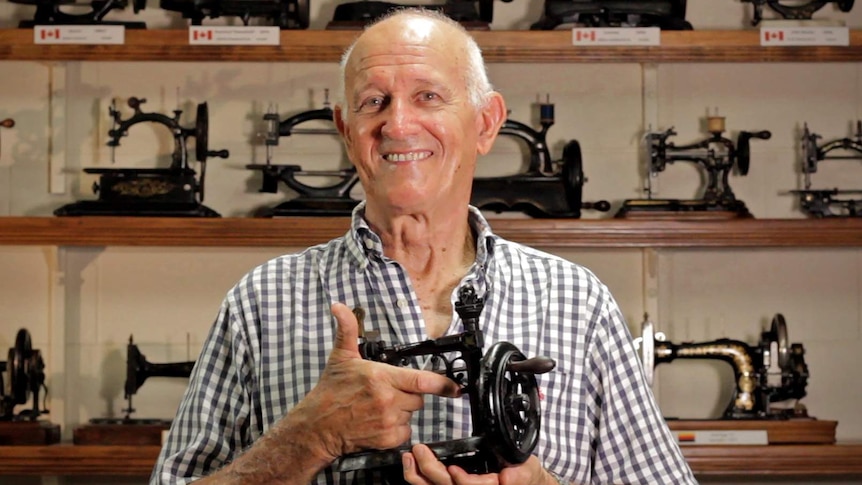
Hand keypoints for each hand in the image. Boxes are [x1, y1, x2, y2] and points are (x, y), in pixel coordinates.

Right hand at [289, 303, 461, 461]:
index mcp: (380, 377)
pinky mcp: (387, 438)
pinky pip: (405, 431)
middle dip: (408, 393)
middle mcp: (387, 399)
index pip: (421, 380)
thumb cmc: (331, 392)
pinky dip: (397, 428)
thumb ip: (347, 330)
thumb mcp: (341, 357)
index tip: (454, 387)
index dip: (442, 384)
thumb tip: (339, 307)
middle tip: (388, 391)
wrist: (318, 426)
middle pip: (418, 397)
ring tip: (380, 406)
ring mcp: (388, 420)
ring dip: (402, 411)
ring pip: (411, 414)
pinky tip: (380, 421)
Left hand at [402, 444, 559, 484]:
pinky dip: (418, 480)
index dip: (463, 481)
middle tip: (420, 450)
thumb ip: (519, 475)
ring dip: (417, 476)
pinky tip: (411, 467)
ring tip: (409, 458)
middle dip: (431, 470)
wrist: (524, 482)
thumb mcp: (528, 471)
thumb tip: (507, 477)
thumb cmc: (523, 476)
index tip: (453, 470)